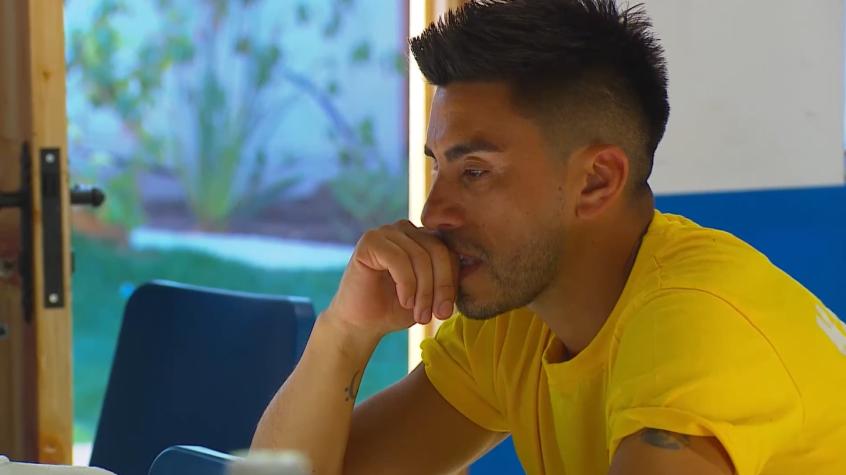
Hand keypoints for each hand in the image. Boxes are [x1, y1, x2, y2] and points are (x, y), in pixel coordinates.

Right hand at [324, 220, 457, 339]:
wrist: (362, 324)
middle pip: (438, 251)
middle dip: (440, 287)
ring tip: (420, 315)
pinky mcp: (369, 241)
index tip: (446, 312)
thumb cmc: (396, 309)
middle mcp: (405, 229)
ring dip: (423, 291)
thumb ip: (448, 278)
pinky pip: (399, 259)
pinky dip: (406, 284)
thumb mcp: (431, 294)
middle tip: (436, 315)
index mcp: (422, 237)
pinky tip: (404, 301)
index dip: (451, 282)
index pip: (449, 251)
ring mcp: (386, 232)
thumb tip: (472, 267)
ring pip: (420, 257)